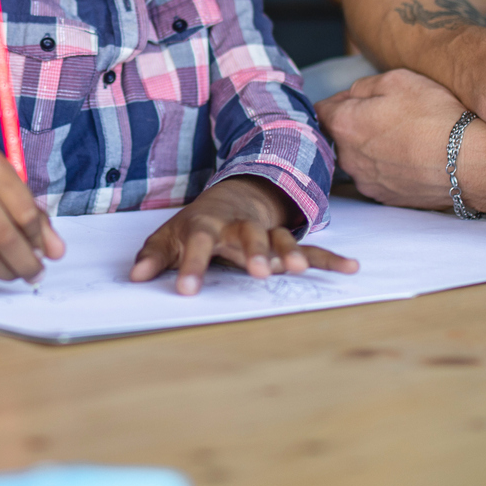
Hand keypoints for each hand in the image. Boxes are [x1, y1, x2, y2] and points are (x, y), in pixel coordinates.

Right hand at [0, 127, 63, 281]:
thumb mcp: (1, 172)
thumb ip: (29, 208)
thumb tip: (55, 250)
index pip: (24, 211)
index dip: (39, 238)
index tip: (48, 252)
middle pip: (5, 236)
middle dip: (26, 262)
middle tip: (37, 273)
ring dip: (7, 270)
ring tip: (19, 274)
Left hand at [129, 176, 357, 295]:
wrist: (234, 194)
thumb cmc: (197, 224)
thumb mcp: (169, 236)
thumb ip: (153, 257)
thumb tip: (134, 279)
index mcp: (207, 225)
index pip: (196, 244)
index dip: (191, 267)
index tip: (186, 291)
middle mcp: (239, 226)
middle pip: (247, 235)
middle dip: (253, 253)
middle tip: (259, 273)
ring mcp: (266, 231)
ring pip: (280, 239)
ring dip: (289, 252)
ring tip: (296, 268)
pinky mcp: (286, 240)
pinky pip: (311, 248)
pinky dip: (330, 259)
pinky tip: (351, 267)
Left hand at [317, 68, 474, 209]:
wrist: (469, 162)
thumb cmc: (434, 116)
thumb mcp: (399, 79)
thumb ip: (364, 86)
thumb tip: (351, 96)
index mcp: (345, 125)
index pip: (319, 110)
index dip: (338, 101)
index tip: (356, 99)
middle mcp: (348, 158)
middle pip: (338, 136)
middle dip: (355, 125)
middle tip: (388, 116)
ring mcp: (366, 181)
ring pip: (357, 158)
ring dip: (371, 147)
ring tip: (403, 138)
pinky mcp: (385, 197)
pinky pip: (377, 176)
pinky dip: (387, 167)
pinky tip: (410, 158)